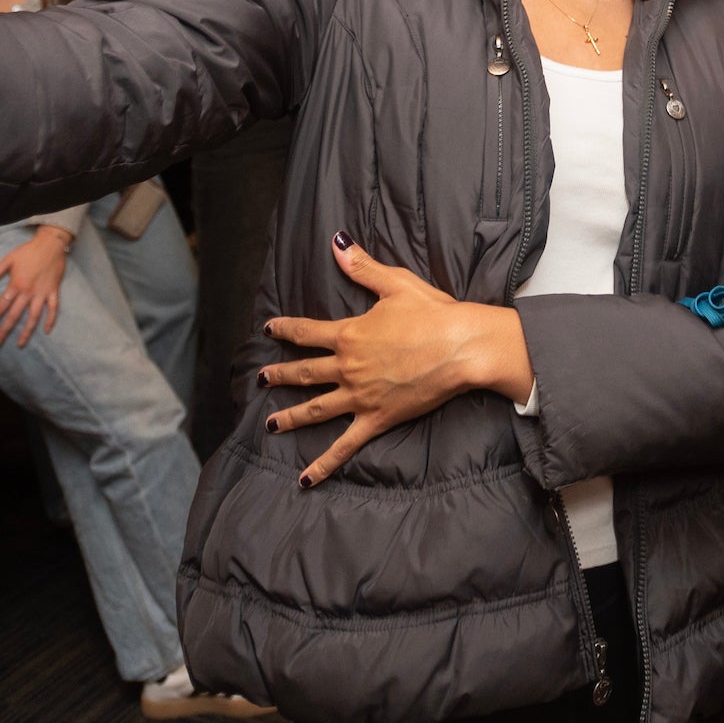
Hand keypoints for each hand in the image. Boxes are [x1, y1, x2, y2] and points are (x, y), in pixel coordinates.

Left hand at [0, 227, 68, 346]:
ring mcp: (42, 293)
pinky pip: (53, 308)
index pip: (0, 307)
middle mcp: (28, 292)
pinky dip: (50, 319)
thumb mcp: (7, 260)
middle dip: (4, 331)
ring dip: (26, 331)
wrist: (50, 244)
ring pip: (34, 316)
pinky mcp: (53, 291)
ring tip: (20, 344)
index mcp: (15, 285)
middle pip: (14, 316)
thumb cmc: (27, 251)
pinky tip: (46, 330)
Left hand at [258, 231, 531, 488]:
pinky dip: (324, 463)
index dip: (285, 329)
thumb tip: (338, 244)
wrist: (461, 347)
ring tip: (271, 424)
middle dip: (280, 375)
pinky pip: (345, 445)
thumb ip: (362, 267)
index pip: (306, 332)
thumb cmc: (433, 313)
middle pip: (304, 373)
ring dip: (290, 417)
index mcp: (349, 335)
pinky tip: (305, 478)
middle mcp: (348, 367)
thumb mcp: (395, 283)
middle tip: (262, 378)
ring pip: (315, 409)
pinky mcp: (377, 419)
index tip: (269, 328)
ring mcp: (360, 396)